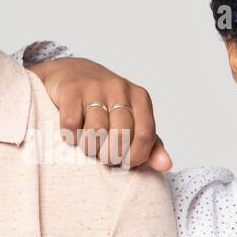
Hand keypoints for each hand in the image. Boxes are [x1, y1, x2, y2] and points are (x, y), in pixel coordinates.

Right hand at [29, 58, 171, 170]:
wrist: (70, 72)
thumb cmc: (104, 102)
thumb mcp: (131, 119)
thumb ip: (149, 144)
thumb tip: (166, 165)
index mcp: (140, 98)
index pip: (146, 135)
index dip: (135, 156)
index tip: (124, 163)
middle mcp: (120, 88)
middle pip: (122, 134)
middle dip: (111, 155)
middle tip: (103, 156)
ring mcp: (95, 87)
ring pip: (96, 130)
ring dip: (89, 147)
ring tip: (87, 144)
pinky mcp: (71, 90)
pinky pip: (71, 124)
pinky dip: (70, 136)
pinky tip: (72, 132)